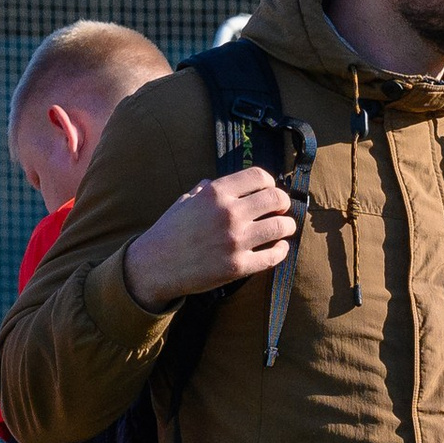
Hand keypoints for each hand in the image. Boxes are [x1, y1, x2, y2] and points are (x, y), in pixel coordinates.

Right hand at [120, 168, 294, 310]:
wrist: (156, 265)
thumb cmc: (170, 231)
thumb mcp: (185, 202)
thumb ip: (205, 191)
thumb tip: (215, 182)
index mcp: (215, 193)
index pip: (259, 176)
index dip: (269, 183)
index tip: (268, 191)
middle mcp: (229, 213)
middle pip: (277, 198)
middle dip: (283, 203)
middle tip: (280, 210)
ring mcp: (236, 240)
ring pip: (282, 226)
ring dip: (287, 226)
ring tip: (283, 228)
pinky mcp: (240, 266)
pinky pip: (275, 256)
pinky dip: (281, 250)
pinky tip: (279, 248)